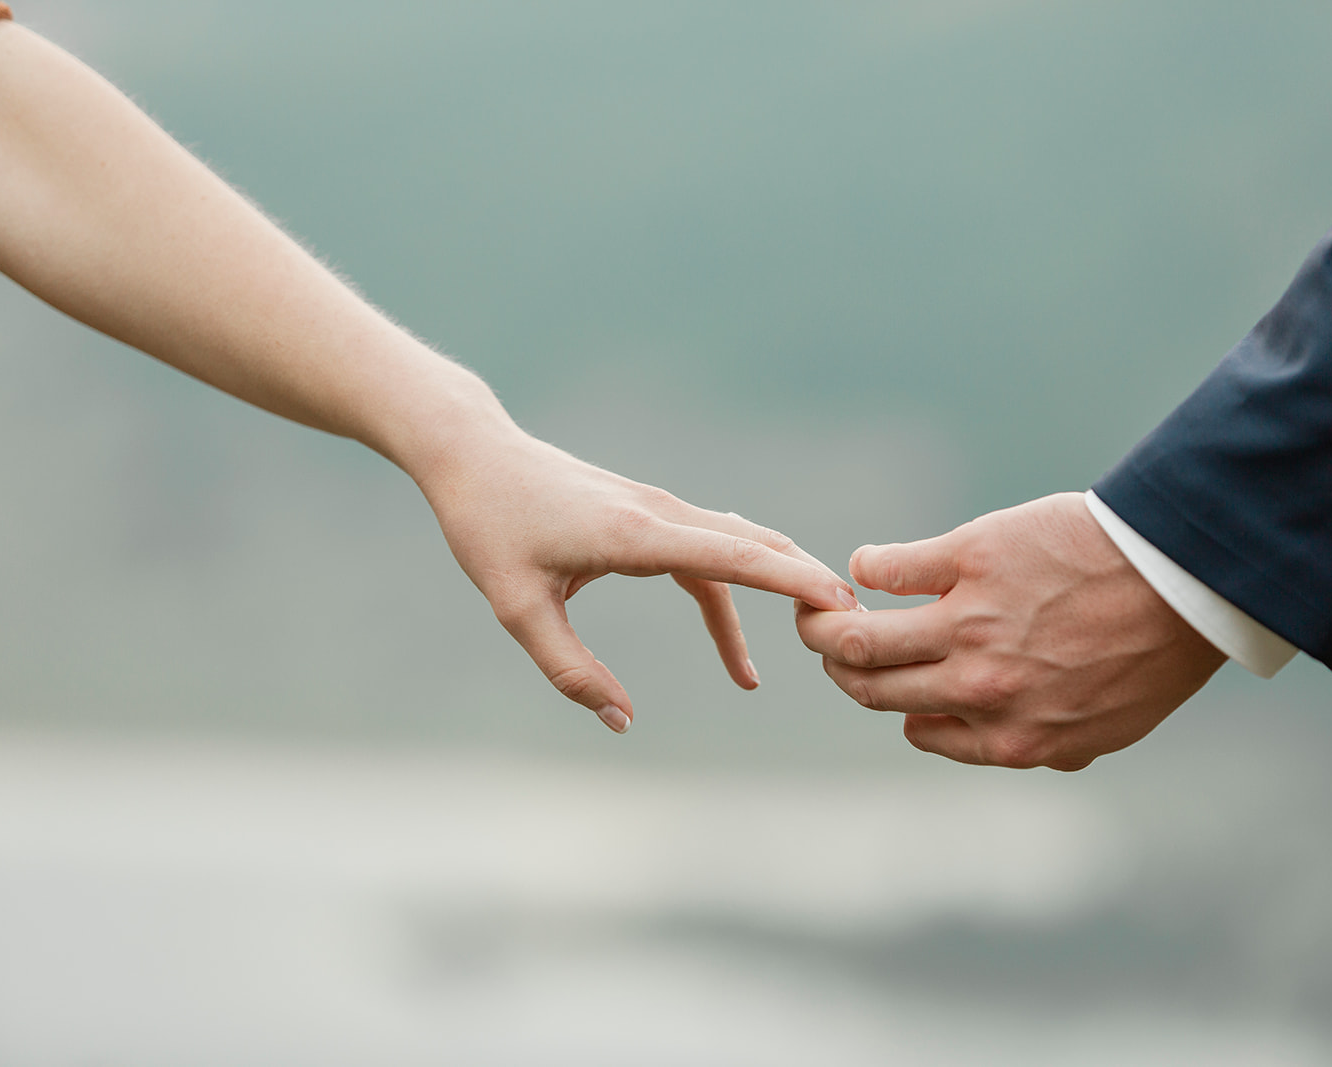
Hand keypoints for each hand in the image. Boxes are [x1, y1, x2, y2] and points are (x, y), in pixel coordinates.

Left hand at [418, 422, 857, 733]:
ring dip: (779, 584)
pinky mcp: (647, 518)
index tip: (840, 599)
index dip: (791, 578)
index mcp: (637, 535)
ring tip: (817, 635)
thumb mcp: (516, 607)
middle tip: (856, 627)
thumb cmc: (489, 526)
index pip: (733, 556)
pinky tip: (739, 648)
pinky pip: (708, 556)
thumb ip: (569, 669)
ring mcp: (658, 512)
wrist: (474, 456)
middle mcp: (660, 515)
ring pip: (739, 547)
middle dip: (806, 583)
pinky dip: (735, 594)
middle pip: (755, 545)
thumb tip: (622, 721)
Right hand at [796, 492, 1224, 769]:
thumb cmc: (1156, 651)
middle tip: (831, 641)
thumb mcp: (1108, 727)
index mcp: (1009, 737)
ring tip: (821, 604)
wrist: (1186, 577)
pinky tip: (870, 564)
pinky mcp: (969, 559)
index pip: (916, 730)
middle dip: (839, 666)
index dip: (900, 705)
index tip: (897, 682)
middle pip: (870, 687)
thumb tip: (1002, 746)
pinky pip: (888, 569)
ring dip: (825, 621)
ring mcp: (967, 624)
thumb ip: (1047, 744)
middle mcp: (977, 689)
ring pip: (858, 636)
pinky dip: (867, 567)